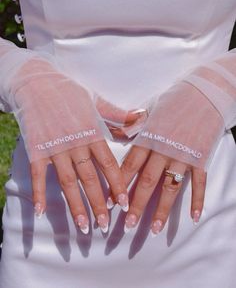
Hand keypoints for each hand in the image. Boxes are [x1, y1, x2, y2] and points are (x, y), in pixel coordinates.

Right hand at [11, 58, 142, 233]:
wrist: (38, 82)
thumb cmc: (69, 91)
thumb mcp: (96, 100)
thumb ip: (117, 115)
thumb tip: (141, 117)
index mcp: (93, 133)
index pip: (109, 165)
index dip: (117, 185)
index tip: (124, 204)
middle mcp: (76, 144)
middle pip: (90, 179)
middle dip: (100, 203)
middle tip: (106, 225)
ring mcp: (55, 148)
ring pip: (68, 181)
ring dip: (76, 205)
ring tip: (83, 226)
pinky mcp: (36, 149)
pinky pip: (39, 174)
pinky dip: (38, 193)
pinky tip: (40, 212)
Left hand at [107, 81, 223, 234]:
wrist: (203, 92)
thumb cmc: (174, 99)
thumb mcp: (149, 109)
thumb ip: (135, 126)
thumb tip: (120, 135)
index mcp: (148, 137)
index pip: (129, 166)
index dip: (119, 185)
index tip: (110, 202)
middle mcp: (163, 150)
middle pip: (147, 182)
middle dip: (136, 205)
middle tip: (127, 225)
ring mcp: (183, 155)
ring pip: (170, 187)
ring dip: (161, 210)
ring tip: (154, 229)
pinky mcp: (201, 157)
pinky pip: (198, 182)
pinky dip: (197, 200)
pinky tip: (193, 217)